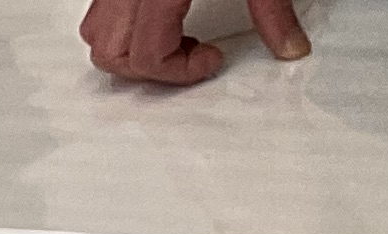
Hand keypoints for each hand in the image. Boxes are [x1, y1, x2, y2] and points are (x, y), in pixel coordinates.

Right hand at [84, 0, 306, 85]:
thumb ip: (273, 10)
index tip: (210, 59)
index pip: (147, 54)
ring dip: (129, 50)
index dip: (180, 70)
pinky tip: (159, 18)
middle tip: (188, 59)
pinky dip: (123, 25)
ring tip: (170, 41)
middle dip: (149, 70)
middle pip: (110, 52)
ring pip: (97, 32)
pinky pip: (102, 9)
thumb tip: (290, 48)